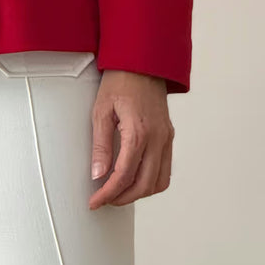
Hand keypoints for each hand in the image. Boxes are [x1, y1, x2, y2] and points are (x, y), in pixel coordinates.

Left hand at [88, 69, 172, 208]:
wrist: (142, 62)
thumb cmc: (119, 82)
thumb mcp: (101, 111)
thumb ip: (100, 145)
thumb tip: (97, 175)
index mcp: (138, 132)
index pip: (123, 176)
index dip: (108, 194)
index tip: (94, 202)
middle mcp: (158, 139)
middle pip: (144, 185)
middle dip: (122, 198)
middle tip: (104, 200)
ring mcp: (167, 138)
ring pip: (159, 182)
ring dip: (139, 193)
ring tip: (118, 192)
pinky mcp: (169, 136)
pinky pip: (166, 169)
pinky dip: (152, 182)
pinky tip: (135, 179)